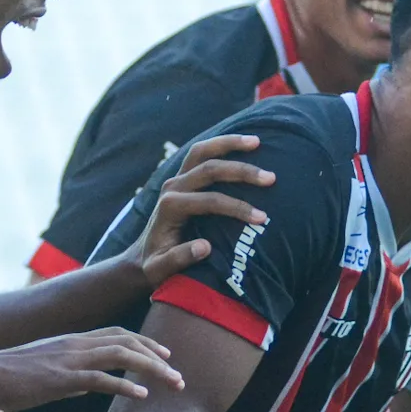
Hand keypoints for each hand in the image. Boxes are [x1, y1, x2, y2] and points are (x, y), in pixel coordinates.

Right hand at [0, 328, 183, 411]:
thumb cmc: (8, 376)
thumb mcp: (45, 372)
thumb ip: (69, 376)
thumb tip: (86, 387)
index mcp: (72, 341)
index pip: (118, 333)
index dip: (145, 342)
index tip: (165, 355)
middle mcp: (76, 344)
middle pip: (128, 341)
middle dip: (158, 357)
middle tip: (179, 374)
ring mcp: (70, 359)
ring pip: (123, 356)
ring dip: (153, 370)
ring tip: (173, 383)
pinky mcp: (62, 377)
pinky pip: (101, 379)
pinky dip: (125, 386)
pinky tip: (142, 396)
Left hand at [129, 134, 273, 287]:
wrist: (140, 258)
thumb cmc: (155, 267)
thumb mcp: (161, 270)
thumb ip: (179, 259)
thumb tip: (205, 247)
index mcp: (170, 208)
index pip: (209, 201)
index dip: (236, 207)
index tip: (261, 218)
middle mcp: (172, 188)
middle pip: (208, 169)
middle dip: (241, 171)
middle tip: (270, 178)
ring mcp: (175, 179)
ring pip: (202, 151)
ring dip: (230, 144)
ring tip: (257, 141)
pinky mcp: (181, 177)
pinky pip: (200, 153)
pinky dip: (221, 145)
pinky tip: (241, 143)